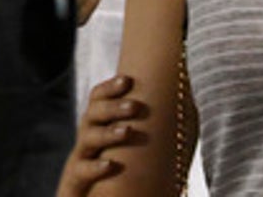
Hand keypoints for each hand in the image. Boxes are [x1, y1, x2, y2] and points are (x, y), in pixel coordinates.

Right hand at [57, 75, 142, 196]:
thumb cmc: (122, 172)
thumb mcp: (134, 146)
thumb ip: (153, 128)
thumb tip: (187, 106)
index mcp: (100, 124)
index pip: (98, 99)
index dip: (110, 88)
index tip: (127, 80)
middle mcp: (88, 138)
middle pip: (93, 114)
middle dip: (113, 107)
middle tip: (135, 106)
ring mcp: (80, 159)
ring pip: (88, 139)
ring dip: (108, 134)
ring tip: (127, 132)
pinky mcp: (74, 183)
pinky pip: (81, 171)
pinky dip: (95, 167)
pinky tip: (110, 165)